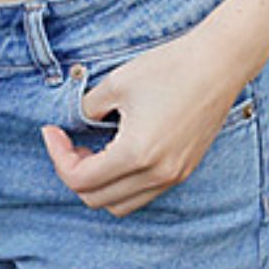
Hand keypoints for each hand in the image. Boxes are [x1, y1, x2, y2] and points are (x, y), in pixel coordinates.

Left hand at [40, 21, 252, 217]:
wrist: (217, 64)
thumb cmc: (168, 67)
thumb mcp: (117, 82)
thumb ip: (89, 108)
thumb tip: (76, 123)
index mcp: (136, 154)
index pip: (81, 180)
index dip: (58, 156)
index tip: (51, 131)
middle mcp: (156, 175)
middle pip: (97, 200)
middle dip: (74, 173)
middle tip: (68, 142)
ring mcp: (173, 176)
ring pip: (121, 204)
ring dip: (98, 185)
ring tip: (91, 150)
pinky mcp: (183, 170)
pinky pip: (143, 193)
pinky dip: (122, 182)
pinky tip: (117, 151)